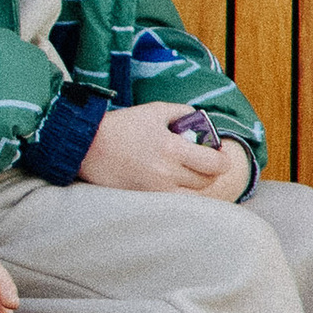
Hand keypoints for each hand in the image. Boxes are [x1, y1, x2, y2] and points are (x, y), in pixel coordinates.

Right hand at [77, 101, 249, 198]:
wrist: (88, 146)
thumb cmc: (122, 125)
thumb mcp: (155, 110)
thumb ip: (183, 113)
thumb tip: (202, 122)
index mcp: (172, 149)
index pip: (215, 164)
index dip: (224, 160)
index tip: (221, 155)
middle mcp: (167, 174)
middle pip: (206, 182)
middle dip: (210, 171)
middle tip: (203, 161)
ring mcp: (155, 190)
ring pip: (193, 197)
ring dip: (196, 185)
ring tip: (189, 173)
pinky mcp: (145, 199)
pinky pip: (175, 202)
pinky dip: (180, 194)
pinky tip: (174, 182)